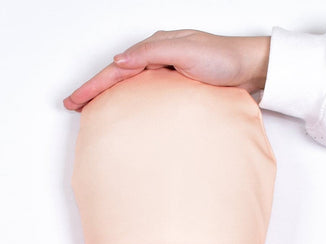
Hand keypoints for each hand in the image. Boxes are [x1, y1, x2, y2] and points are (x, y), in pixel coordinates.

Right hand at [63, 30, 270, 110]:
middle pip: (117, 75)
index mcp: (155, 48)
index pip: (115, 69)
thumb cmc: (224, 60)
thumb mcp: (186, 51)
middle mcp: (158, 59)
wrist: (252, 69)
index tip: (74, 100)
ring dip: (108, 95)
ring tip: (90, 109)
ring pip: (129, 85)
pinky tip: (124, 112)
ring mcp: (166, 73)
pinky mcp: (177, 87)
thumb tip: (119, 60)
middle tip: (72, 105)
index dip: (93, 85)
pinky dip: (129, 101)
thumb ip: (152, 54)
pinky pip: (145, 94)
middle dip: (94, 90)